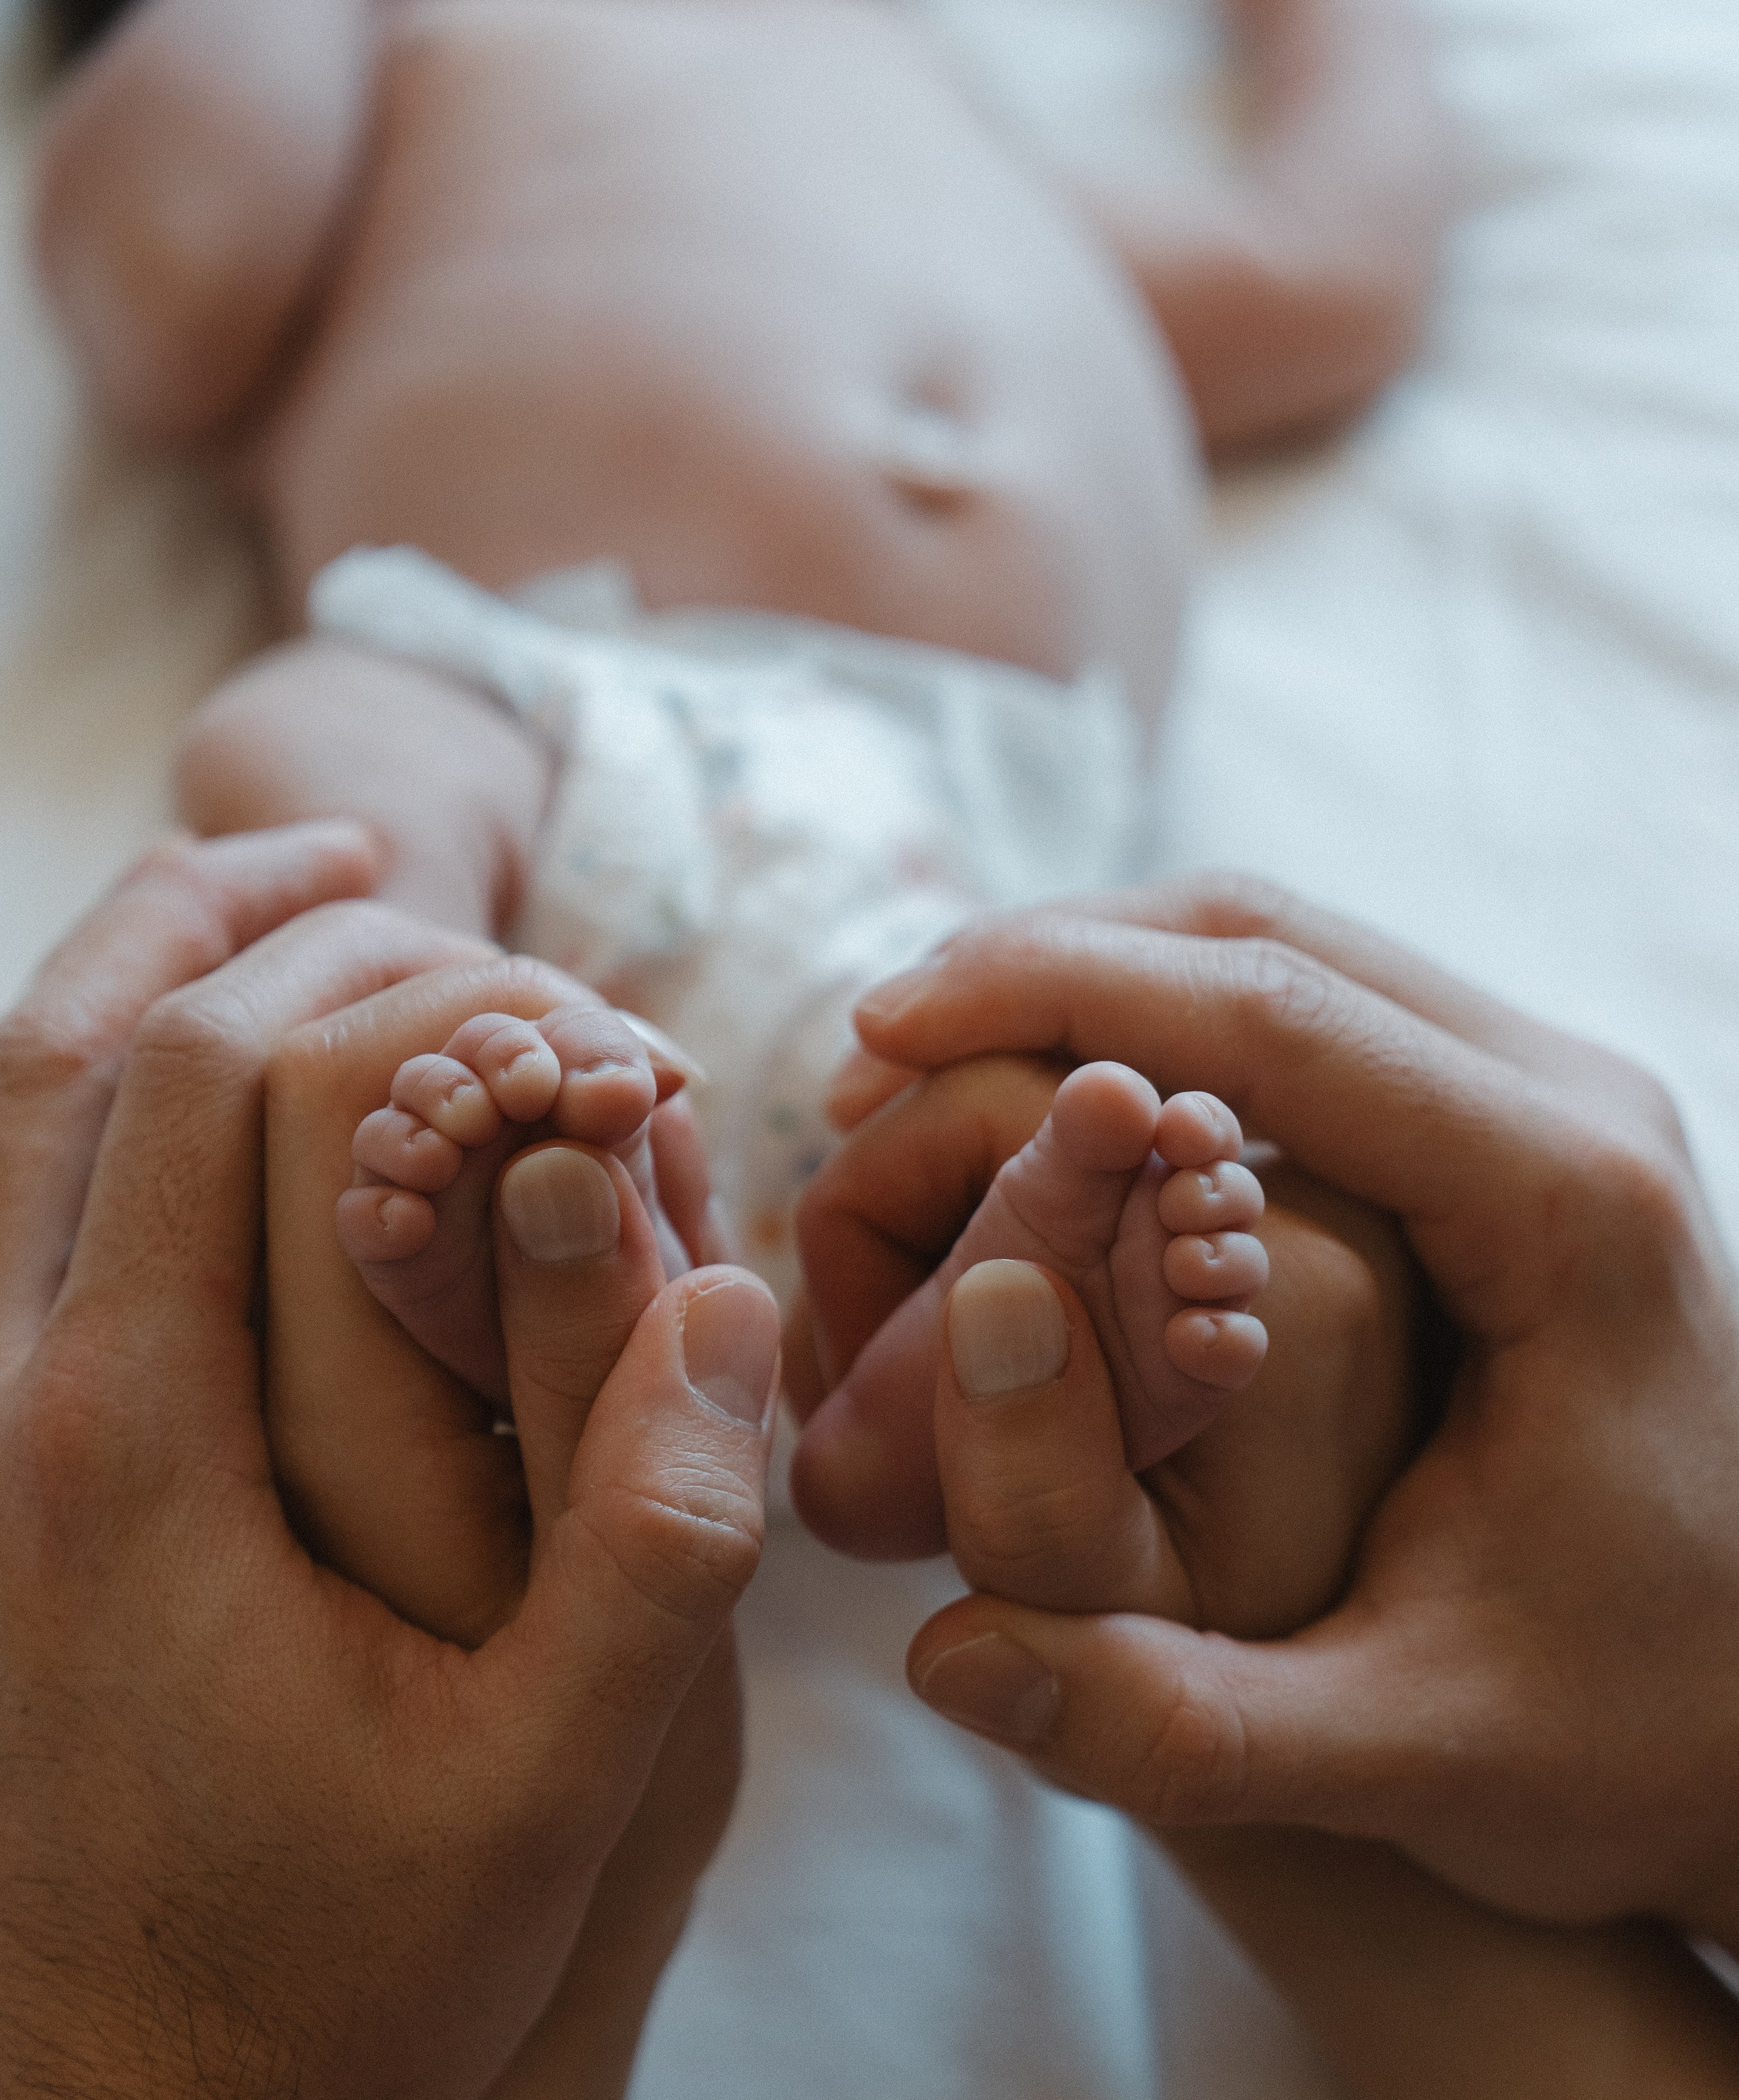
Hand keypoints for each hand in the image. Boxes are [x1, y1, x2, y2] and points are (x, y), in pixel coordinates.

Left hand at [0, 828, 779, 2098]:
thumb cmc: (327, 1975)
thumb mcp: (544, 1794)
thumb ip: (652, 1544)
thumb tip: (729, 1300)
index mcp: (128, 1439)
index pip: (241, 1081)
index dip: (429, 1005)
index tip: (585, 1034)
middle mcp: (7, 1387)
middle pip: (126, 1029)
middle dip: (335, 943)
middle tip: (509, 946)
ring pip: (30, 1075)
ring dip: (178, 937)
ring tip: (329, 870)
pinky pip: (9, 1173)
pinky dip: (103, 1049)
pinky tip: (208, 1045)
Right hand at [853, 876, 1738, 1945]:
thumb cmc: (1626, 1737)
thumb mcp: (1414, 1762)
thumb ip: (1178, 1725)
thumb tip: (946, 1659)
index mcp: (1563, 1206)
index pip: (1269, 1018)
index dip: (1049, 999)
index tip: (875, 1034)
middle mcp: (1572, 1105)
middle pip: (1266, 937)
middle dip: (1046, 962)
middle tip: (870, 1047)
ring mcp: (1549, 1100)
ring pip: (1282, 951)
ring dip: (1094, 980)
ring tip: (926, 1070)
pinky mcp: (1513, 1129)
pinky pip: (1310, 1015)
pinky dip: (1159, 1027)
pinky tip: (1054, 1112)